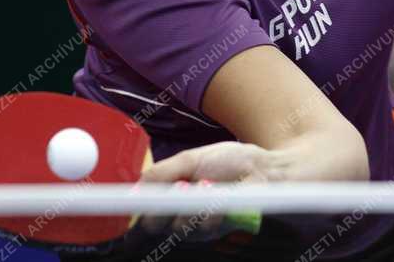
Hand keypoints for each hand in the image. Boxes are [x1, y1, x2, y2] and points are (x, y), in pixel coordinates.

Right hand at [135, 141, 270, 239]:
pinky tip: (220, 197)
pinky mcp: (218, 233)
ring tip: (207, 185)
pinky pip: (204, 229)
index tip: (134, 201)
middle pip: (155, 225)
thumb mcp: (189, 159)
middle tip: (180, 187)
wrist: (260, 167)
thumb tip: (134, 189)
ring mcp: (198, 227)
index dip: (137, 210)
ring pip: (179, 228)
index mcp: (169, 196)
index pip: (142, 213)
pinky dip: (210, 211)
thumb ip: (161, 173)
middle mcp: (179, 216)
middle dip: (163, 206)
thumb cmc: (226, 161)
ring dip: (191, 206)